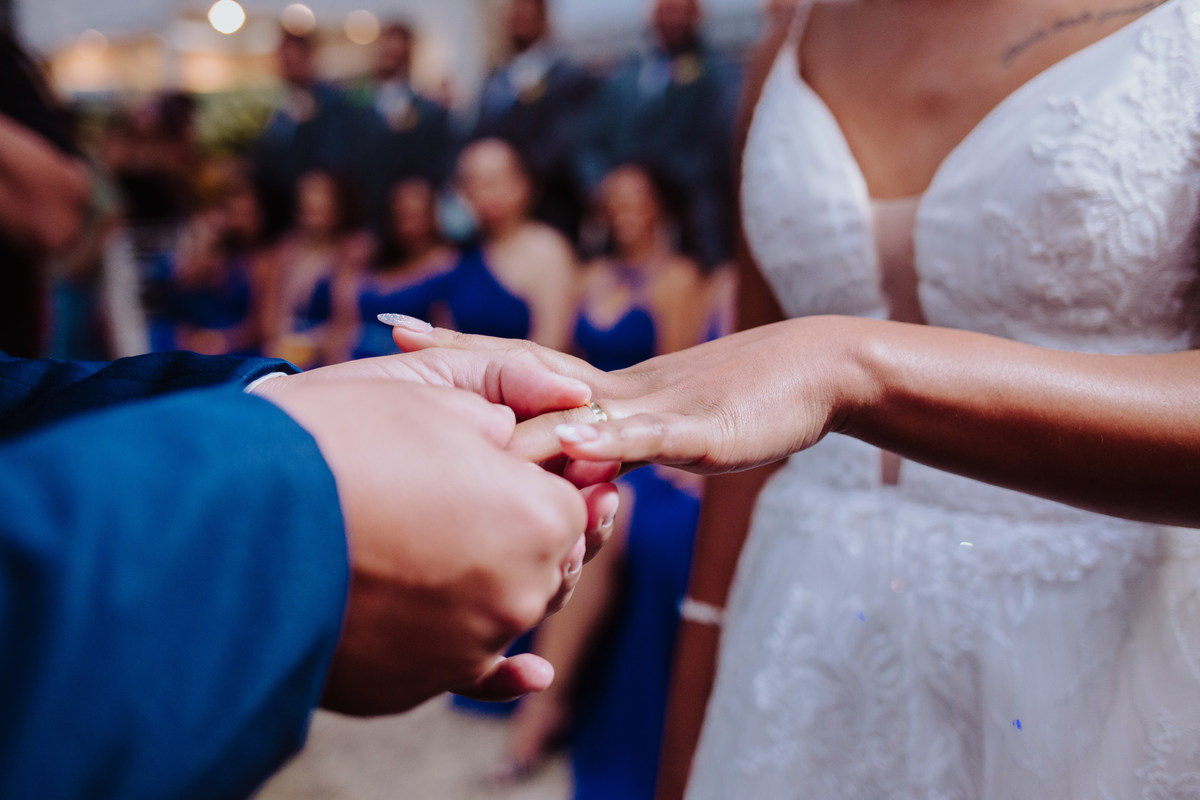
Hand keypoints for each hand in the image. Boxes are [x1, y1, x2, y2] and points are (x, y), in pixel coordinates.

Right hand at [257, 378, 603, 714]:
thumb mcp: (435, 396)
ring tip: (463, 552)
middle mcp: (517, 594)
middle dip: (525, 532)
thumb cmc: (338, 442)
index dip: (545, 479)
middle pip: (547, 564)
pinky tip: (530, 674)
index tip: (518, 467)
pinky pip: (471, 673)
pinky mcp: (414, 683)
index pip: (571, 503)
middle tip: (480, 502)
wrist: (231, 519)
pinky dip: (496, 668)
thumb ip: (512, 406)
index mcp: (536, 519)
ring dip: (493, 583)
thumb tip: (554, 415)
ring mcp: (467, 648)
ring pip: (507, 612)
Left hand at [388, 317, 857, 473]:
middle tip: (387, 333)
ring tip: (453, 405)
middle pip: (525, 367)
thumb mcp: (669, 429)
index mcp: (605, 391)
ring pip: (575, 406)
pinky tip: (571, 445)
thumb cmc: (742, 405)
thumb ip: (621, 444)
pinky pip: (646, 439)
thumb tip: (577, 466)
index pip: (516, 364)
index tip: (394, 330)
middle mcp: (618, 390)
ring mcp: (656, 407)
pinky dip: (606, 441)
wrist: (816, 374)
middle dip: (455, 355)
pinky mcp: (698, 430)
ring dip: (514, 406)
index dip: (456, 350)